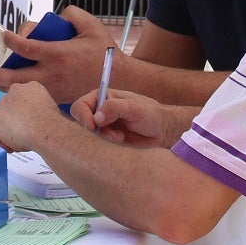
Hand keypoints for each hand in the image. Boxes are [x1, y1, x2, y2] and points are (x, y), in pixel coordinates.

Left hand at [0, 5, 113, 100]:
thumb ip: (70, 14)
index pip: (25, 47)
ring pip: (23, 90)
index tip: (5, 35)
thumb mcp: (90, 25)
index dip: (11, 39)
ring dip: (8, 87)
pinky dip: (26, 94)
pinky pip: (36, 98)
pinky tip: (18, 91)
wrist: (120, 81)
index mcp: (57, 54)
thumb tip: (55, 16)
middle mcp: (52, 74)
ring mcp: (53, 90)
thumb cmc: (105, 52)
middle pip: (16, 78)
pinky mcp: (58, 100)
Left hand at [0, 81, 66, 151]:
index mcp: (32, 87)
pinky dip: (2, 141)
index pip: (22, 99)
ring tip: (19, 141)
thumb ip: (38, 112)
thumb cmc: (51, 123)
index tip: (28, 124)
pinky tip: (12, 145)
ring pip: (2, 120)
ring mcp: (3, 103)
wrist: (43, 128)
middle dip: (14, 123)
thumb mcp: (49, 111)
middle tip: (22, 135)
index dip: (24, 114)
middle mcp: (15, 91)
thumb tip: (36, 121)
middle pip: (10, 109)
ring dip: (8, 132)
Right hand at [71, 88, 190, 148]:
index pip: (81, 105)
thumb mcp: (134, 107)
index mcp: (102, 98)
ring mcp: (104, 128)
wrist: (164, 132)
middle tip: (109, 134)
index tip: (93, 125)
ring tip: (120, 137)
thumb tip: (96, 116)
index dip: (83, 116)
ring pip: (90, 136)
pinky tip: (121, 141)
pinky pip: (99, 146)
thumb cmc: (152, 114)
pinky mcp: (109, 141)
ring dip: (103, 138)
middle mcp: (100, 112)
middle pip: (81, 122)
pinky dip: (108, 145)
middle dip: (92, 130)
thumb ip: (115, 108)